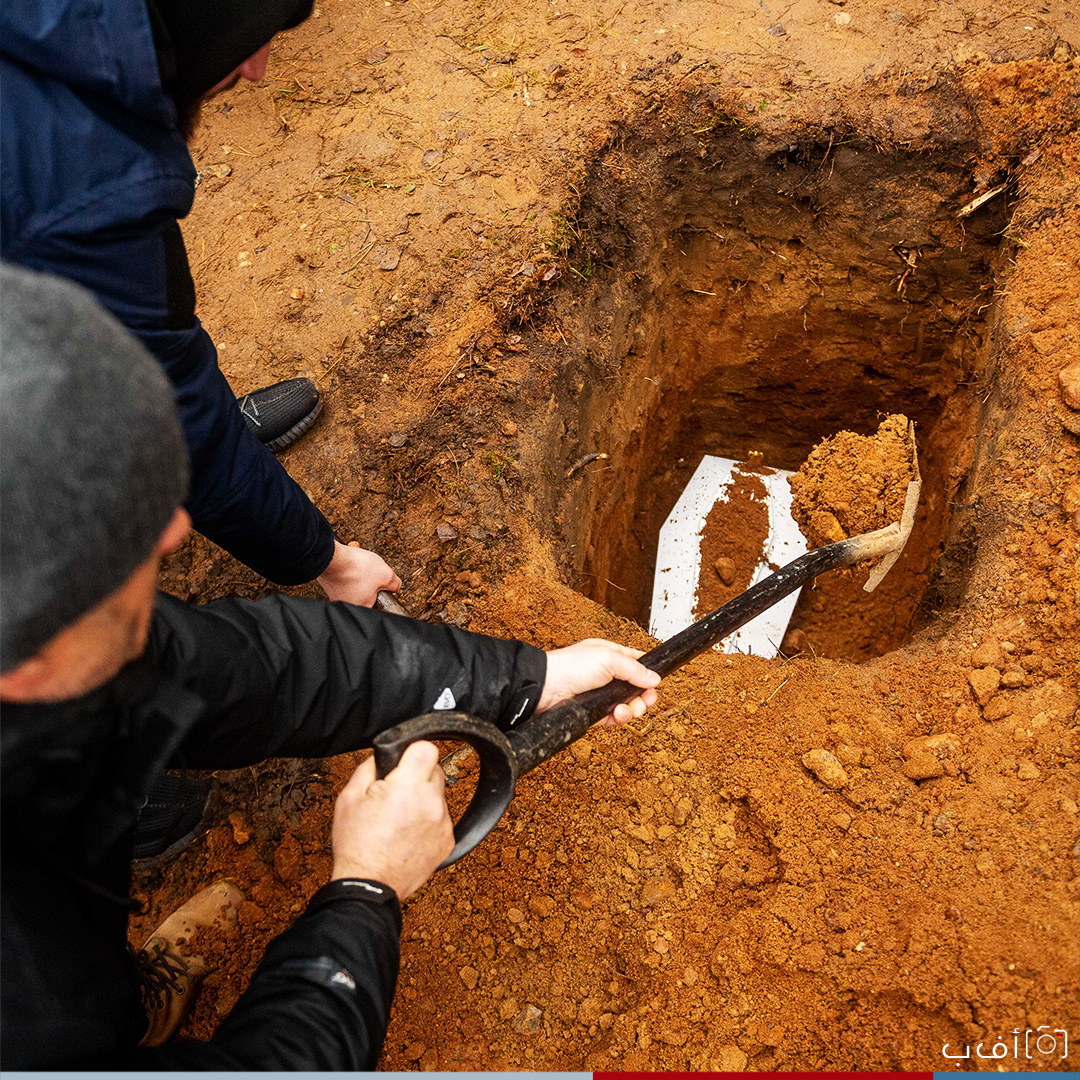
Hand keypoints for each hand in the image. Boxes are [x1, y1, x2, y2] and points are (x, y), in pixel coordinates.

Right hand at [317, 540, 401, 605]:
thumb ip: (394, 584)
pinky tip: (351, 558)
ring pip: (354, 582)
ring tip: (360, 561)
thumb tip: (396, 586)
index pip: (375, 605)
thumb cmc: (356, 568)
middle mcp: (346, 604)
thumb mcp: (386, 575)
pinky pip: (344, 575)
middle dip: (370, 577)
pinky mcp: (329, 582)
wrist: (331, 556)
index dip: (380, 592)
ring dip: (359, 569)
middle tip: (371, 570)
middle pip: (365, 591)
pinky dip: (349, 566)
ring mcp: (336, 593)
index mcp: (361, 607)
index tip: (381, 584)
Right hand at [330, 741, 452, 899]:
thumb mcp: (349, 796)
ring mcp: (443, 823)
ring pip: (439, 795)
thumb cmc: (357, 844)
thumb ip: (371, 766)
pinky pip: (442, 818)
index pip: (427, 749)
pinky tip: (408, 833)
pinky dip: (429, 820)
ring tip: (400, 818)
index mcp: (407, 788)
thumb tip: (386, 753)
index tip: (404, 761)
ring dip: (424, 799)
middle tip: (396, 793)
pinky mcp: (448, 840)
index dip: (412, 751)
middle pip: (435, 769)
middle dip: (417, 776)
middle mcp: (431, 803)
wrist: (369, 885)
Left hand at [537, 639, 660, 725]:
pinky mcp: (595, 711)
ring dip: (631, 710)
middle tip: (643, 702)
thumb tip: (655, 678)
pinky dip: (619, 718)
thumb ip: (634, 669)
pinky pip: (615, 718)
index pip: (638, 664)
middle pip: (637, 688)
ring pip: (628, 705)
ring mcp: (602, 694)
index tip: (653, 683)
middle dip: (643, 697)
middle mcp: (607, 675)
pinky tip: (616, 714)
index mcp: (611, 656)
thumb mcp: (608, 659)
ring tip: (624, 709)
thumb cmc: (570, 666)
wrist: (546, 689)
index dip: (648, 675)